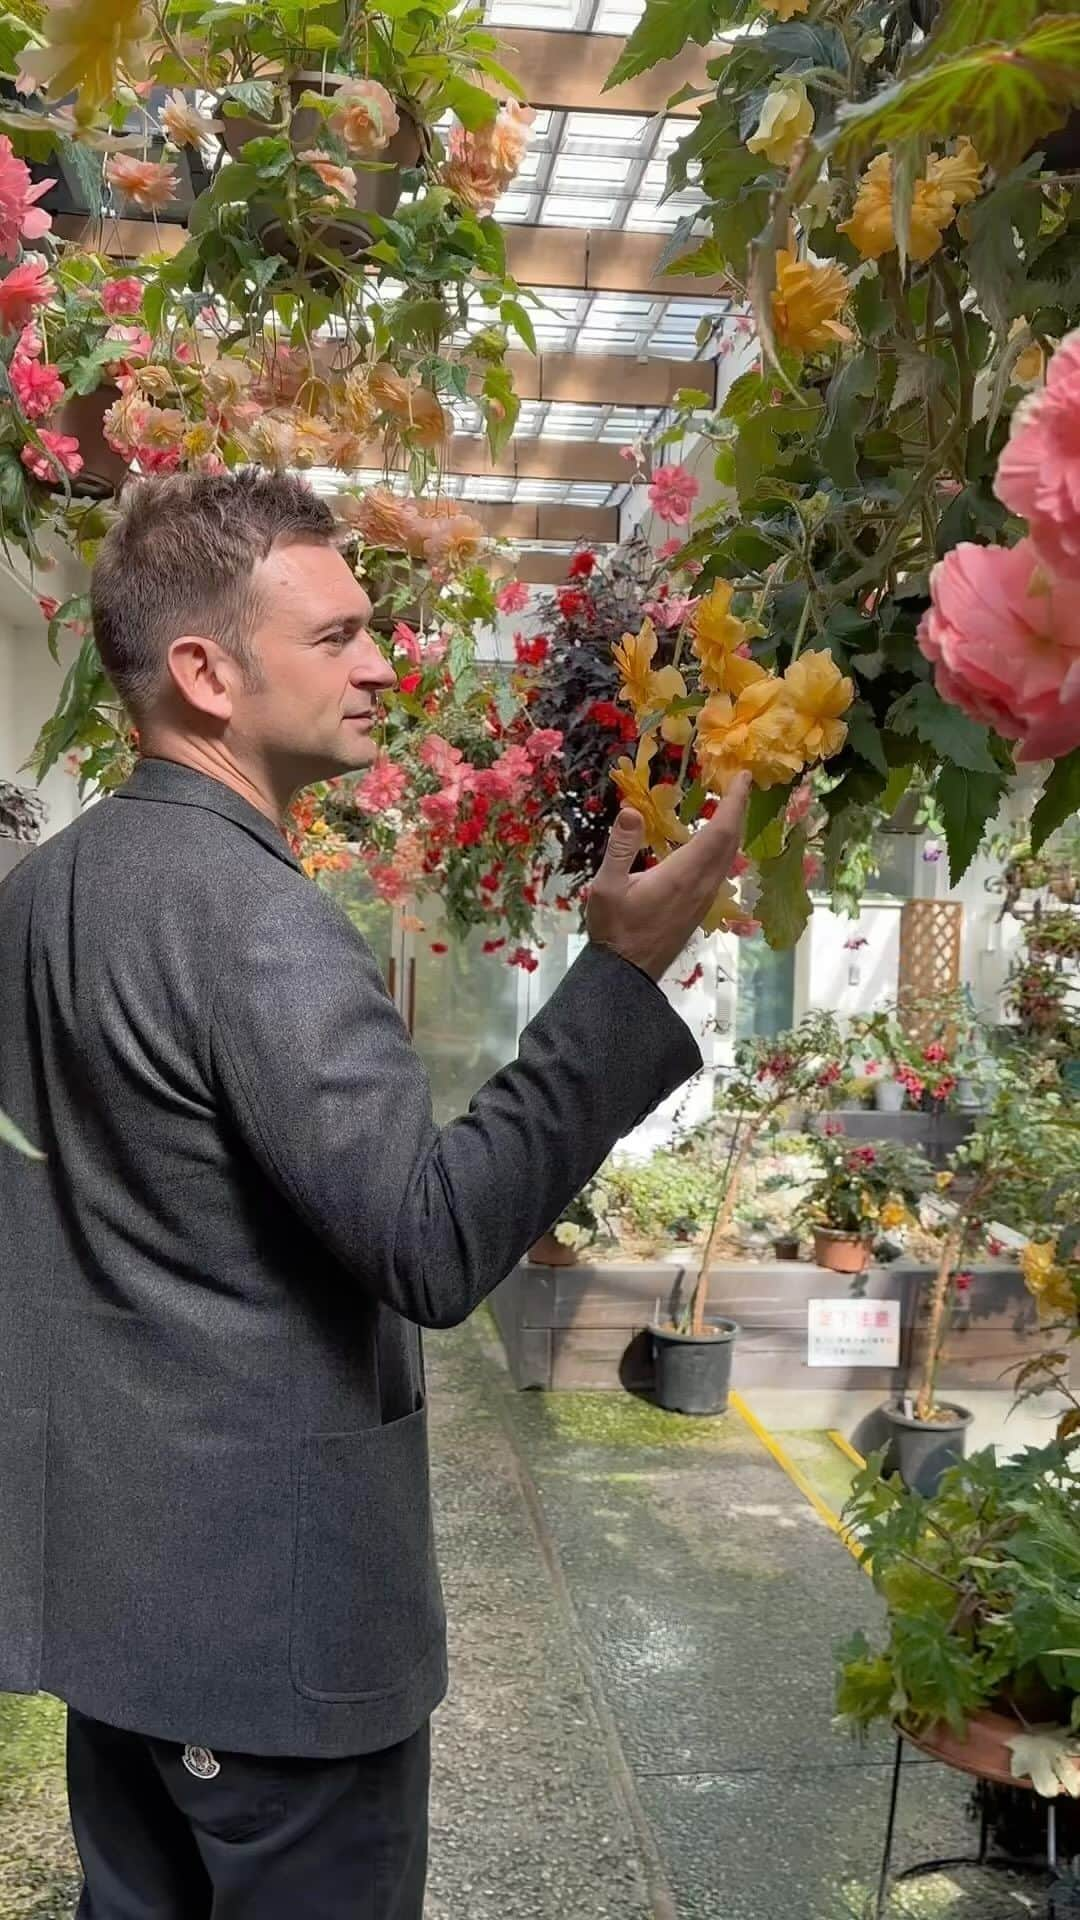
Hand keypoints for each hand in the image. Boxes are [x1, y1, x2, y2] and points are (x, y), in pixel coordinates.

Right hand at [586, 775, 751, 981]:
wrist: (627, 974)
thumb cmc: (613, 930)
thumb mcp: (605, 887)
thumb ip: (620, 847)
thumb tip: (632, 810)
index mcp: (683, 875)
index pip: (720, 831)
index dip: (734, 802)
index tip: (743, 776)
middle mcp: (702, 885)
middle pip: (731, 841)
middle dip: (738, 808)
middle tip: (738, 782)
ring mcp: (704, 898)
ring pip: (729, 857)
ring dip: (732, 828)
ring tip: (728, 805)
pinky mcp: (700, 907)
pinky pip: (721, 869)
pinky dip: (724, 846)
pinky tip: (712, 841)